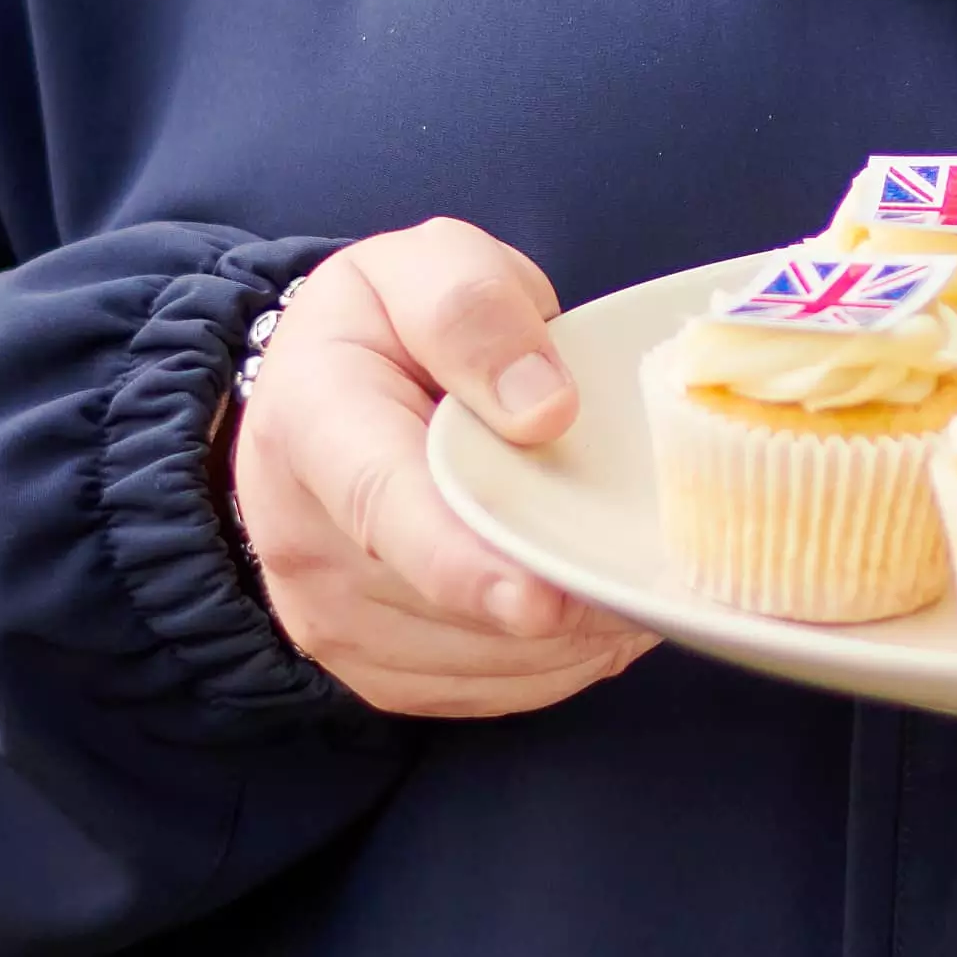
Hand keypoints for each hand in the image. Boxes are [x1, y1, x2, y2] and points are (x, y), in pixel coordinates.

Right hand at [233, 220, 653, 721]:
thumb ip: (474, 311)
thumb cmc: (388, 325)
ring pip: (482, 661)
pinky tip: (597, 607)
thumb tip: (545, 411)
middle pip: (448, 601)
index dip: (464, 563)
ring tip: (629, 567)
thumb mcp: (425, 265)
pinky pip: (490, 690)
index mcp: (313, 419)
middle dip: (563, 593)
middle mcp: (302, 537)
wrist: (319, 395)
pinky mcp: (373, 670)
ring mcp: (330, 618)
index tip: (542, 601)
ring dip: (574, 633)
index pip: (383, 504)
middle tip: (655, 558)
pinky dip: (561, 660)